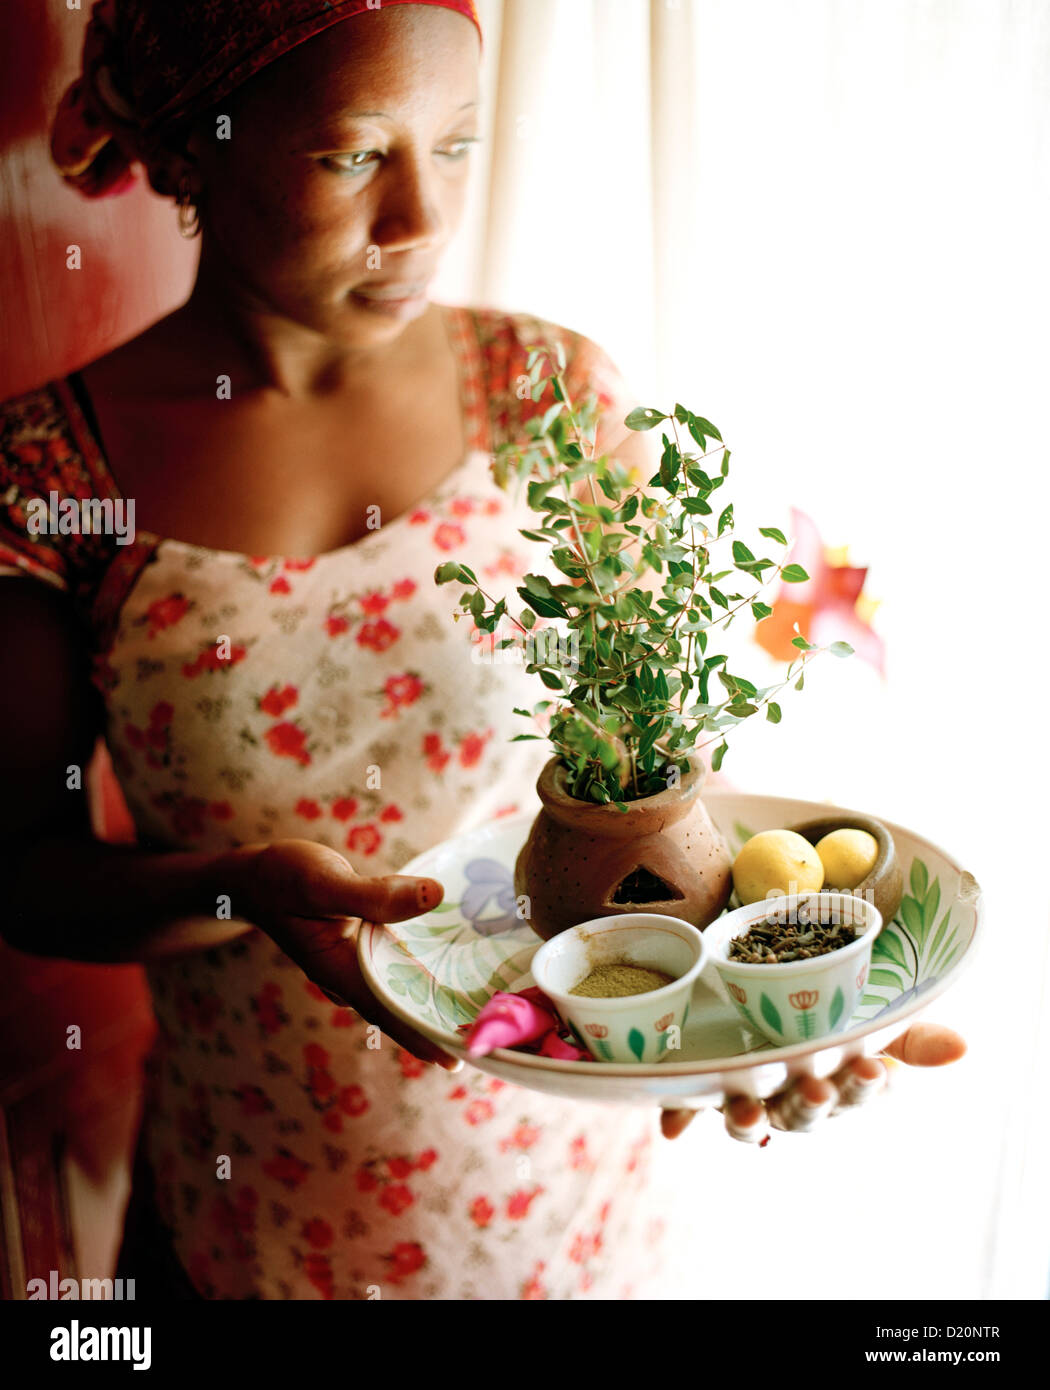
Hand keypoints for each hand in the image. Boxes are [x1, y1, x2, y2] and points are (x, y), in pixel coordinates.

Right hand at [218, 839, 459, 1070]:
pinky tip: (454, 971)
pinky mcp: (360, 949)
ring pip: (402, 992)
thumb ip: (377, 894)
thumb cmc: (281, 878)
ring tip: (483, 1013)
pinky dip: (424, 974)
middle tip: (489, 1039)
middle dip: (441, 1026)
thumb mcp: (323, 882)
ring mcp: (355, 966)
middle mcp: (351, 977)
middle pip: (402, 1011)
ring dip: (437, 1003)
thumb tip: (435, 895)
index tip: (460, 1058)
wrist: (250, 880)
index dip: (426, 1036)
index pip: (391, 1012)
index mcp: (341, 970)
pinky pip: (397, 969)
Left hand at [660, 1022, 966, 1140]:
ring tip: (748, 1113)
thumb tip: (962, 1048)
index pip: (855, 1092)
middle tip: (818, 1086)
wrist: (769, 996)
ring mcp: (747, 1096)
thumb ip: (912, 1037)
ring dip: (749, 1120)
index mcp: (835, 1085)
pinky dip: (681, 1118)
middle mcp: (789, 1098)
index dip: (862, 1085)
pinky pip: (690, 1108)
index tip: (871, 1069)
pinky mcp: (704, 1086)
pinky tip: (672, 1129)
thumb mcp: (871, 1022)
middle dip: (811, 1101)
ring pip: (749, 1119)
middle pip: (802, 1111)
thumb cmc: (830, 1021)